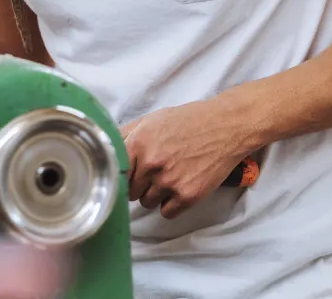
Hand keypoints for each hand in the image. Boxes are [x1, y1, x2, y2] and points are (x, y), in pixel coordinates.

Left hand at [121, 97, 254, 218]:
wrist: (223, 127)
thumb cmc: (187, 121)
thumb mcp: (151, 120)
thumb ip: (126, 134)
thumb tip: (107, 149)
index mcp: (138, 144)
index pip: (117, 172)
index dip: (122, 174)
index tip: (128, 175)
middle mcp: (151, 165)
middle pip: (131, 191)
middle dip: (139, 184)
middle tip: (154, 173)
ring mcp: (169, 182)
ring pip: (147, 203)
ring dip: (154, 195)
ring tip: (168, 178)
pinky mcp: (187, 196)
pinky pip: (166, 213)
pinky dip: (170, 205)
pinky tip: (178, 188)